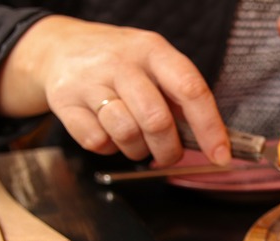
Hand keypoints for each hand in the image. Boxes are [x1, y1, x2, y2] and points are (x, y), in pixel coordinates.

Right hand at [0, 15, 230, 166]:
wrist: (59, 47)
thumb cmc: (119, 64)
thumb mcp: (153, 64)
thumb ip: (180, 97)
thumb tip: (213, 140)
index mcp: (153, 50)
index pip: (190, 89)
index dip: (210, 127)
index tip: (220, 155)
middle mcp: (122, 62)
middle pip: (157, 120)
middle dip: (169, 149)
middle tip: (168, 154)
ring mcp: (90, 80)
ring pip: (126, 134)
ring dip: (137, 151)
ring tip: (136, 141)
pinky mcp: (64, 101)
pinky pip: (97, 142)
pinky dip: (108, 149)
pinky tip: (108, 133)